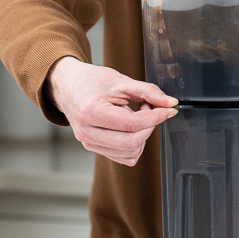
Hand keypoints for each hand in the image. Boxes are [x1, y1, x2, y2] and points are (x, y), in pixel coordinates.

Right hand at [45, 57, 177, 165]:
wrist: (68, 85)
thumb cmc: (90, 81)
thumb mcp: (120, 80)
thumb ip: (148, 91)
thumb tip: (171, 103)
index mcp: (91, 112)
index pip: (132, 124)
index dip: (156, 117)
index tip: (168, 109)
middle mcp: (87, 133)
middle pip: (132, 143)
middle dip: (150, 127)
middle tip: (150, 108)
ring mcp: (89, 143)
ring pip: (130, 153)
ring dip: (143, 135)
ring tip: (138, 114)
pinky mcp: (94, 148)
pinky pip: (125, 157)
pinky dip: (135, 144)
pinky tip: (131, 126)